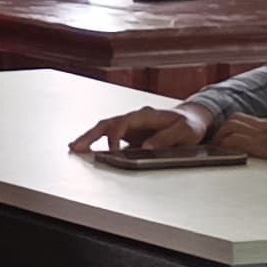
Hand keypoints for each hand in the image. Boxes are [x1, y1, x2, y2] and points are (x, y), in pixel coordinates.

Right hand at [71, 104, 207, 154]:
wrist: (191, 120)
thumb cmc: (188, 125)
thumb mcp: (184, 132)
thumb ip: (165, 138)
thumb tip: (145, 147)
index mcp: (146, 115)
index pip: (124, 123)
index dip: (115, 136)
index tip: (112, 151)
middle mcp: (134, 119)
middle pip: (107, 124)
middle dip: (91, 135)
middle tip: (76, 146)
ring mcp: (130, 126)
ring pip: (105, 129)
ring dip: (89, 138)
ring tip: (75, 148)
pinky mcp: (129, 134)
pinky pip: (109, 136)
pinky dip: (96, 142)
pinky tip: (86, 150)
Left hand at [209, 113, 266, 162]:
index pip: (245, 119)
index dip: (232, 127)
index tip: (225, 135)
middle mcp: (264, 125)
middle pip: (234, 120)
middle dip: (222, 130)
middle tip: (216, 141)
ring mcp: (262, 134)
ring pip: (231, 127)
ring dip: (221, 137)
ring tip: (216, 148)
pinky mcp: (262, 146)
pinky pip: (237, 141)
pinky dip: (227, 145)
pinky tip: (222, 152)